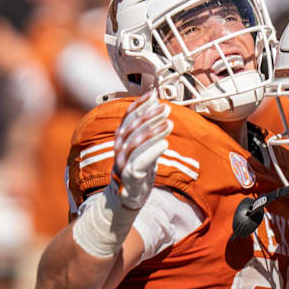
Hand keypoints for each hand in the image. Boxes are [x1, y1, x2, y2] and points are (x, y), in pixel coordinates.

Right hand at [111, 90, 171, 209]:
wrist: (129, 193)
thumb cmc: (138, 166)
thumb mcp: (143, 144)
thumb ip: (149, 127)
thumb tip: (159, 104)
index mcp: (121, 137)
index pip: (128, 116)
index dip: (140, 104)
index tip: (154, 94)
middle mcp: (119, 146)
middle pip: (133, 127)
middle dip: (150, 115)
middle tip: (166, 108)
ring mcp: (122, 160)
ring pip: (136, 142)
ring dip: (153, 131)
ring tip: (169, 123)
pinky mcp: (129, 174)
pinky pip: (140, 160)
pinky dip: (152, 151)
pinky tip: (165, 143)